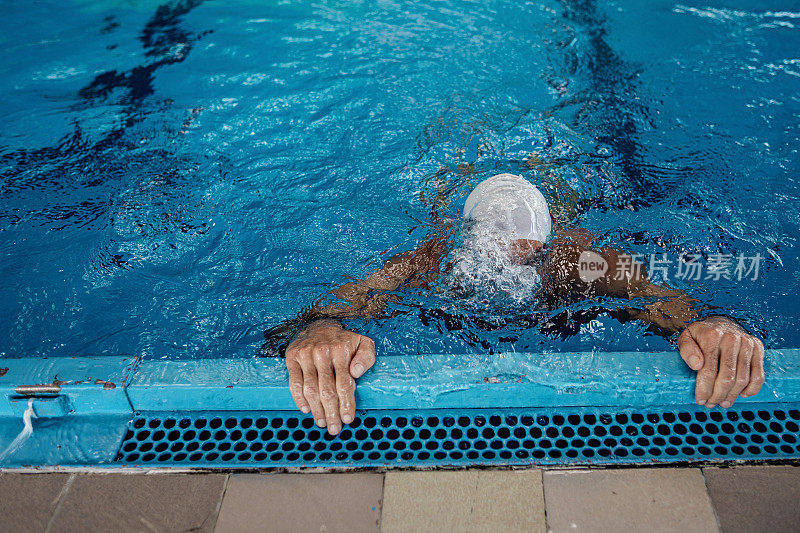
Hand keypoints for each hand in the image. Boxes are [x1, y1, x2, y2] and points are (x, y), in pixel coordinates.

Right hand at [285, 320, 375, 434]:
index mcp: (341, 350)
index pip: (344, 383)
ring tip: (322, 422)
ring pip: (310, 389)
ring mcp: (305, 355)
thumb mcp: (363, 342)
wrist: (318, 325)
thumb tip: (357, 372)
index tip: (348, 419)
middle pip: (326, 390)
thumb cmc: (343, 340)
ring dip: (316, 410)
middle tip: (334, 428)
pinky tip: (306, 409)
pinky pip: (294, 383)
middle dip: (331, 412)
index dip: (346, 404)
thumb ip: (366, 356)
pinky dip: (298, 399)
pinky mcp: (292, 357)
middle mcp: (322, 352)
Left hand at [677, 316, 764, 407]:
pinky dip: (752, 389)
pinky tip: (742, 394)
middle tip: (711, 404)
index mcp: (711, 336)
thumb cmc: (701, 335)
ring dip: (732, 395)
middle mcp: (731, 338)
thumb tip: (696, 365)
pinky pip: (758, 374)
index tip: (700, 400)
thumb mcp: (686, 337)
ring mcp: (746, 343)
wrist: (721, 322)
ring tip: (723, 402)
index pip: (709, 370)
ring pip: (742, 379)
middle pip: (727, 377)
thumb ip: (687, 350)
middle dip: (717, 395)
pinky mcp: (757, 348)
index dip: (704, 389)